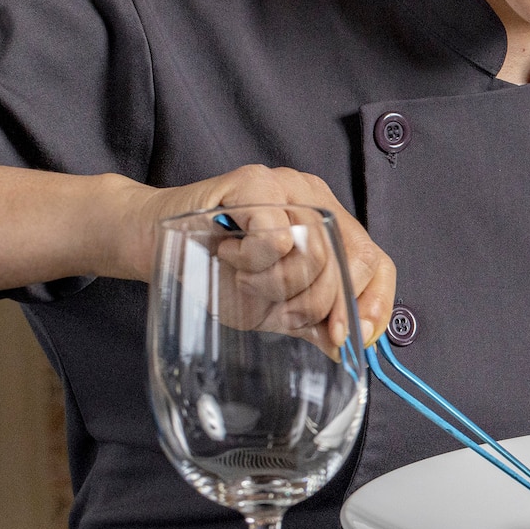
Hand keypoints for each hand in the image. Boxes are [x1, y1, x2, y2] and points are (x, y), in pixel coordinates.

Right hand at [109, 165, 394, 353]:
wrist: (151, 241)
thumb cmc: (215, 271)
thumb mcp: (273, 305)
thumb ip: (313, 320)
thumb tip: (350, 346)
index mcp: (332, 226)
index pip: (378, 263)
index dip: (374, 303)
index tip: (352, 338)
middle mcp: (317, 198)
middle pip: (351, 261)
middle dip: (317, 303)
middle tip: (281, 312)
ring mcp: (288, 185)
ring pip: (314, 253)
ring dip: (274, 284)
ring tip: (244, 277)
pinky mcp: (256, 183)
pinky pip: (276, 238)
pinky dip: (252, 262)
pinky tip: (229, 256)